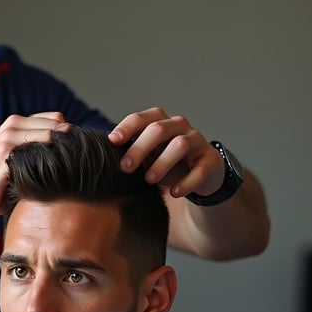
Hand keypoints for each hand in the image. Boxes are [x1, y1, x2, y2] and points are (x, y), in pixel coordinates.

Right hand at [0, 111, 67, 219]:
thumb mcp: (16, 163)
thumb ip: (35, 155)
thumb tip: (70, 159)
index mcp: (15, 125)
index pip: (56, 118)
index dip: (67, 137)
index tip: (71, 155)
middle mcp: (12, 126)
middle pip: (57, 124)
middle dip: (68, 143)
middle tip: (73, 165)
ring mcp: (7, 139)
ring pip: (50, 135)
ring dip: (61, 152)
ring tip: (66, 171)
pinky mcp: (4, 157)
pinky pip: (37, 153)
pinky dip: (49, 164)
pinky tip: (52, 179)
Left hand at [108, 108, 223, 198]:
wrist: (200, 175)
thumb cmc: (166, 162)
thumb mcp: (147, 156)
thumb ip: (130, 152)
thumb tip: (101, 157)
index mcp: (160, 122)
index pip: (142, 118)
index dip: (127, 127)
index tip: (113, 141)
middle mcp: (179, 127)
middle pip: (159, 129)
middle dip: (140, 148)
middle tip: (126, 167)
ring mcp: (197, 141)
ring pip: (180, 144)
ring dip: (162, 162)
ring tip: (149, 179)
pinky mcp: (210, 160)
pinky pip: (200, 169)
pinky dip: (186, 182)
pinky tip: (174, 193)